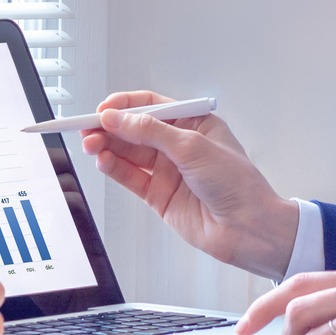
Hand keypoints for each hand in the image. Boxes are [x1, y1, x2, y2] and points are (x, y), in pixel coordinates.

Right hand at [79, 90, 299, 276]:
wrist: (248, 228)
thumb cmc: (238, 184)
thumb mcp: (193, 147)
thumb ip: (152, 132)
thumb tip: (119, 118)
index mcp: (195, 123)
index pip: (152, 106)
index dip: (125, 106)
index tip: (103, 109)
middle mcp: (180, 146)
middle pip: (135, 130)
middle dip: (110, 127)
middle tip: (87, 126)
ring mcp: (169, 171)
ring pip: (129, 154)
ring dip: (108, 147)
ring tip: (90, 144)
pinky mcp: (160, 196)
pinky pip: (131, 178)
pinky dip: (114, 168)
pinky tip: (103, 160)